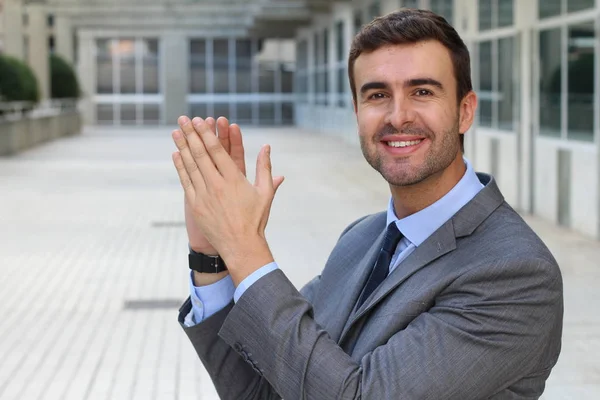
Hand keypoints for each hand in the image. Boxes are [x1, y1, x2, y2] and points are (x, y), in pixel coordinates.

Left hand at [172, 116, 284, 284]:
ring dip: (182, 147)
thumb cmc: (255, 220)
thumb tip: (267, 147)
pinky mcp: (195, 206)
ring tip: (176, 132)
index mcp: (234, 180)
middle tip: (183, 119)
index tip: (199, 121)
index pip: (217, 151)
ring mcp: (204, 195)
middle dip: (191, 135)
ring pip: (190, 166)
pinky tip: (176, 155)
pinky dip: (180, 167)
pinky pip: (185, 182)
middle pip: (200, 154)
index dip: (206, 134)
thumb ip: (265, 168)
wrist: (241, 246)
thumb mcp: (265, 193)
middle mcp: (217, 185)